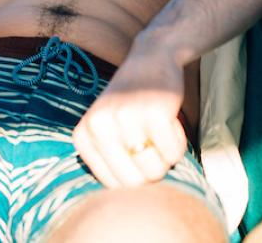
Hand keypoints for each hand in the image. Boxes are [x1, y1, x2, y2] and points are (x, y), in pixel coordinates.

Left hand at [72, 44, 187, 187]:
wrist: (150, 57)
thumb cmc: (131, 102)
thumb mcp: (108, 128)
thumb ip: (110, 161)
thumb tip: (123, 205)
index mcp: (83, 135)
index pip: (112, 186)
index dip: (133, 174)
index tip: (133, 148)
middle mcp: (98, 127)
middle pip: (134, 184)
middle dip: (151, 169)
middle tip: (148, 139)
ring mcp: (125, 118)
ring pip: (155, 171)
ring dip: (165, 154)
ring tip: (156, 126)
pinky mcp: (153, 112)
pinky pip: (174, 153)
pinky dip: (178, 141)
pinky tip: (168, 117)